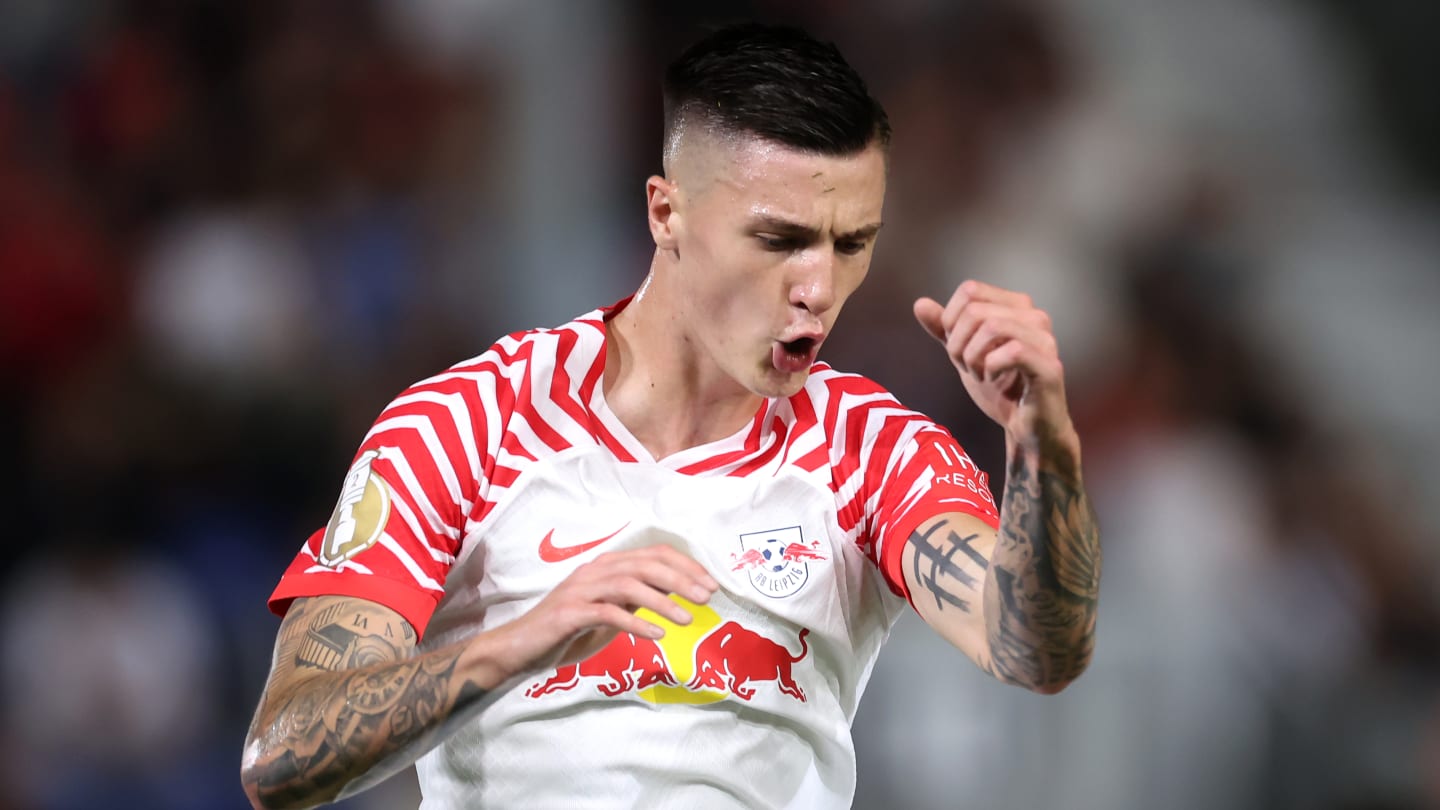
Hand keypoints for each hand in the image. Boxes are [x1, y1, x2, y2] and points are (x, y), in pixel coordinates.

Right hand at [490, 545, 717, 677]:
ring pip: (628, 583)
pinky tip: (656, 635)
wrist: (519, 649)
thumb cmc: (566, 632)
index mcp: (607, 566)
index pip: (653, 554)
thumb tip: (672, 593)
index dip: (685, 566)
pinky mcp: (569, 613)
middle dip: (681, 578)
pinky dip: (635, 623)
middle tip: (707, 598)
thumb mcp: (609, 613)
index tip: (710, 584)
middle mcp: (594, 571)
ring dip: (662, 600)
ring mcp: (580, 590)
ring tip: (687, 619)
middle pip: (645, 564)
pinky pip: (607, 613)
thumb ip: (635, 600)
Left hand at [914, 280, 1074, 449]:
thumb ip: (944, 329)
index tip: (958, 349)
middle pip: (975, 310)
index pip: (970, 290)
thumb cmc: (1000, 389)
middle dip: (959, 344)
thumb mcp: (964, 354)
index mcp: (1016, 306)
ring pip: (992, 326)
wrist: (1024, 427)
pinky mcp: (1050, 365)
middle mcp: (1035, 316)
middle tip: (968, 368)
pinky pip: (1011, 352)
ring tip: (980, 375)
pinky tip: (993, 380)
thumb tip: (920, 304)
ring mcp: (1045, 339)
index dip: (951, 320)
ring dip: (973, 357)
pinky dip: (991, 368)